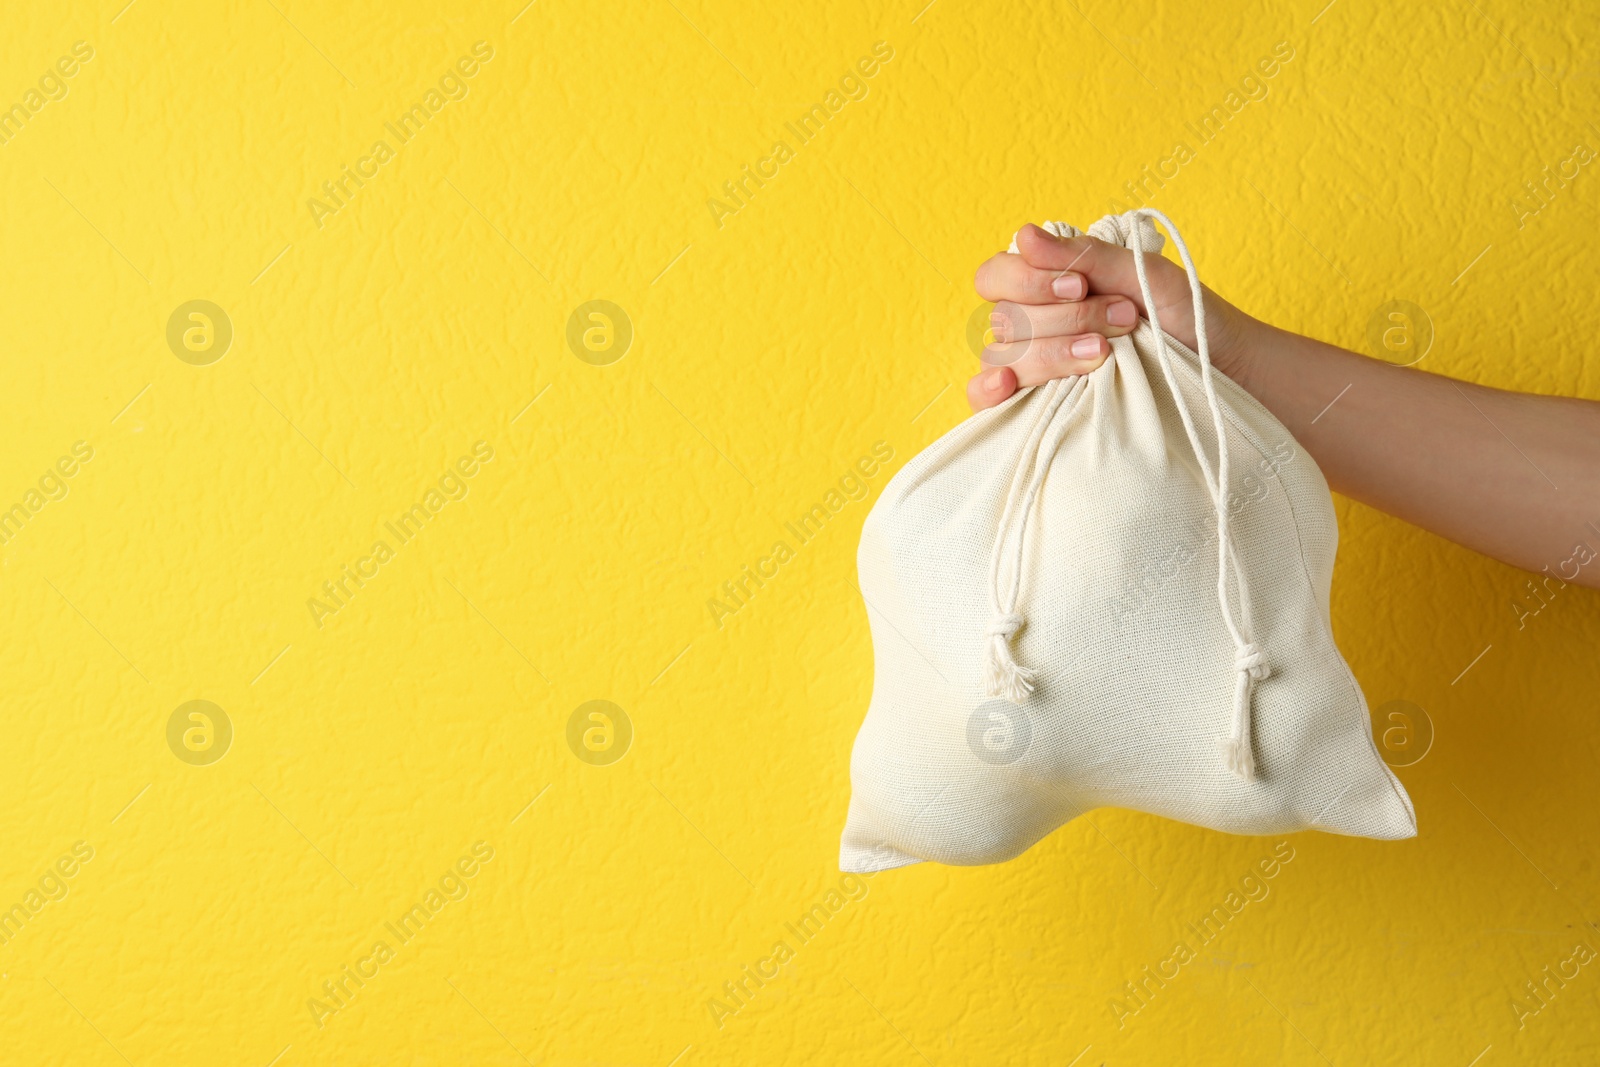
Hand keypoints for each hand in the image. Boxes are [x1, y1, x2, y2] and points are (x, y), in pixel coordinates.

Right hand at [967, 223, 1256, 410]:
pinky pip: (985, 400)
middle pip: (1005, 319)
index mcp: (1048, 283)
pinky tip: (1006, 385)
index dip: (1029, 281)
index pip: (997, 276)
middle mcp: (1032, 322)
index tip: (1080, 287)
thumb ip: (1087, 256)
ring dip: (1052, 355)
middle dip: (1065, 319)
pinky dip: (988, 390)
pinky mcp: (1038, 405)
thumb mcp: (1145, 276)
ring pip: (1004, 356)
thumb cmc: (1186, 315)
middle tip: (1123, 320)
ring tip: (1106, 355)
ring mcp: (1033, 366)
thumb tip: (1024, 235)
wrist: (1222, 369)